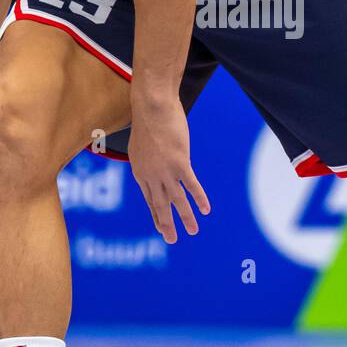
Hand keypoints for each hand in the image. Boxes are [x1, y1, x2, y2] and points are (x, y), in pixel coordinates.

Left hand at [128, 94, 209, 243]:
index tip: (161, 227)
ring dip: (186, 217)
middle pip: (160, 204)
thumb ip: (148, 156)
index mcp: (140, 171)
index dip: (155, 214)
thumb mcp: (143, 141)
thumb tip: (155, 161)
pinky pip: (192, 185)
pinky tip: (206, 210)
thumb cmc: (148, 118)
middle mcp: (150, 175)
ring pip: (177, 200)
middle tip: (172, 240)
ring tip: (193, 231)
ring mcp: (164, 171)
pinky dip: (199, 199)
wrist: (152, 106)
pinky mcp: (180, 163)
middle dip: (166, 224)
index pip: (148, 198)